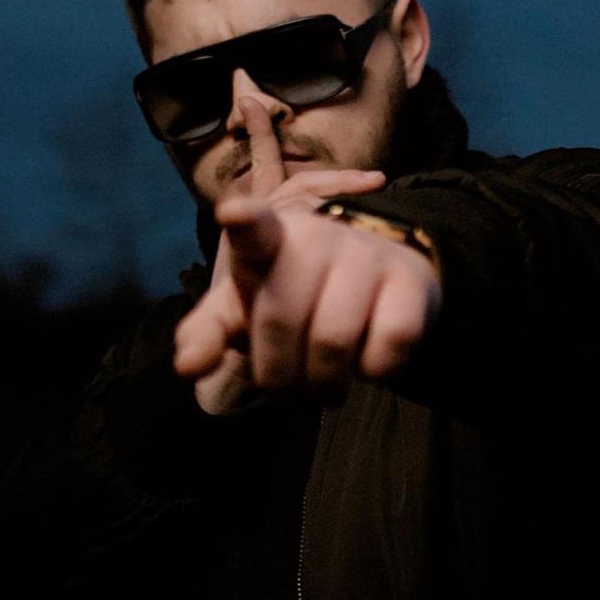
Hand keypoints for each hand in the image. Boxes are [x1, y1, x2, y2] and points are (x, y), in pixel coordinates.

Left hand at [176, 98, 439, 411]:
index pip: (254, 229)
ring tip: (324, 384)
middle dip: (278, 375)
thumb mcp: (243, 309)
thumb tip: (188, 367)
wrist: (374, 280)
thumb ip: (208, 333)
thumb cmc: (296, 294)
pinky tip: (368, 360)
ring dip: (324, 385)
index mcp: (268, 240)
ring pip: (334, 340)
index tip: (233, 213)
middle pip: (281, 319)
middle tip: (288, 387)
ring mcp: (368, 254)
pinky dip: (375, 372)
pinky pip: (389, 345)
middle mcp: (319, 237)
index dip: (244, 222)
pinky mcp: (411, 280)